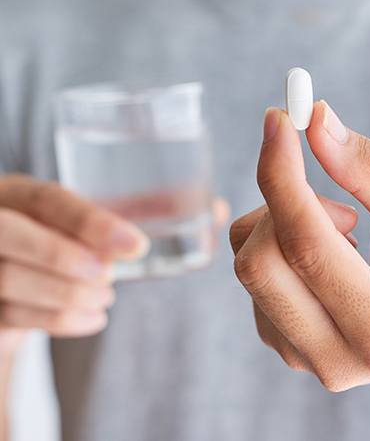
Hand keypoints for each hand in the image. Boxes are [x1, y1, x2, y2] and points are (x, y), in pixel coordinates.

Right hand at [0, 175, 148, 347]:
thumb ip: (127, 215)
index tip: (136, 246)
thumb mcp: (76, 219)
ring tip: (106, 297)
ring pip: (9, 280)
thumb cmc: (54, 237)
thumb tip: (207, 208)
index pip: (47, 199)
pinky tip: (94, 317)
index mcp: (16, 192)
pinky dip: (59, 320)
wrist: (11, 279)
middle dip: (61, 256)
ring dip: (67, 294)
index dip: (90, 221)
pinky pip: (12, 315)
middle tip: (108, 275)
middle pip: (10, 234)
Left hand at [230, 102, 369, 394]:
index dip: (283, 175)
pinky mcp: (277, 341)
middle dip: (284, 203)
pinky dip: (279, 241)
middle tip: (341, 202)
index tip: (277, 119)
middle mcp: (331, 356)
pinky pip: (252, 270)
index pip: (306, 246)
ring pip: (248, 261)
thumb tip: (317, 122)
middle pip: (259, 261)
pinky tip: (325, 257)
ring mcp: (298, 355)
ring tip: (346, 236)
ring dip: (285, 222)